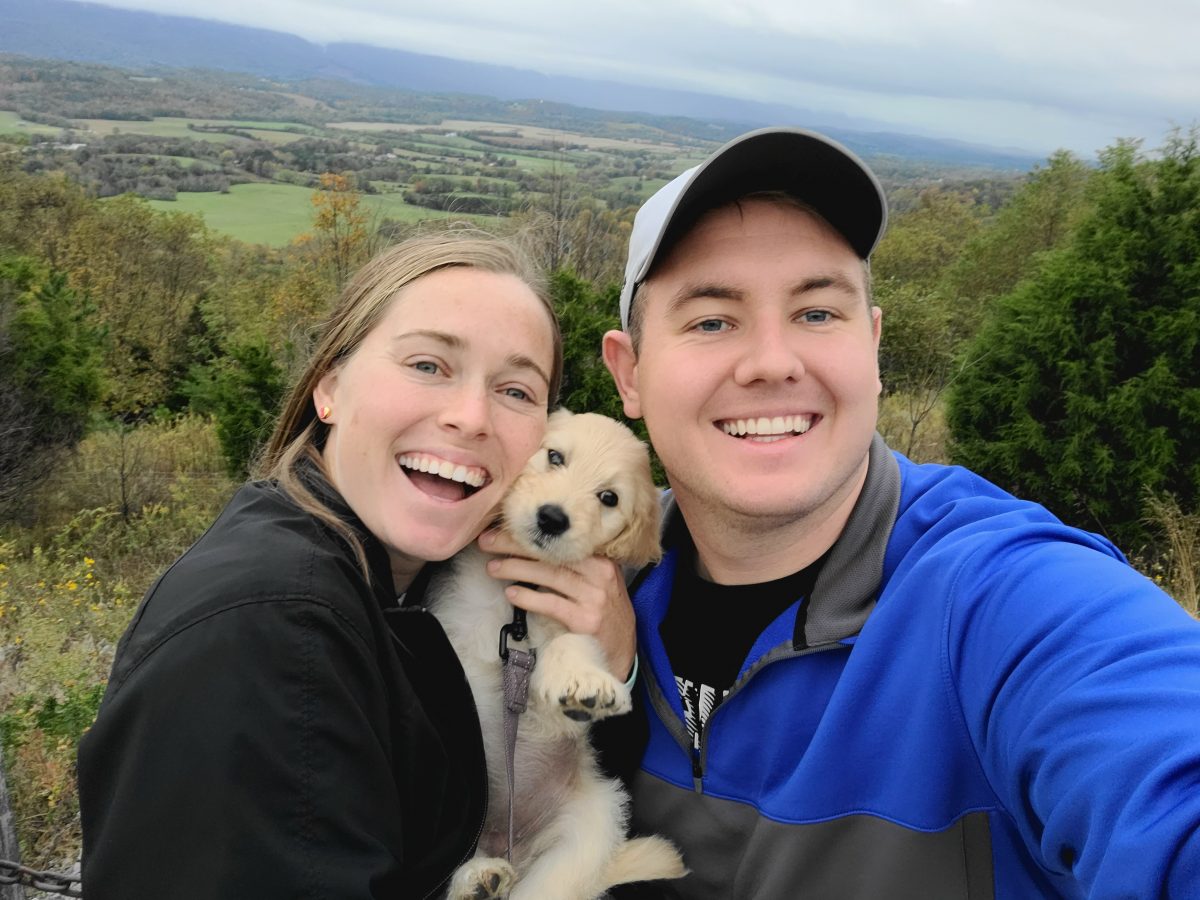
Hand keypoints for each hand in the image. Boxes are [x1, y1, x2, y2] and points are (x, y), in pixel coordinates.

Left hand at [478, 529, 635, 680]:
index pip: (561, 541)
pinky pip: (552, 604)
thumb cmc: (605, 616)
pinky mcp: (587, 620)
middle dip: (516, 545)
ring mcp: (595, 597)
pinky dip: (529, 598)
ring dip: (516, 568)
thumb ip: (575, 568)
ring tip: (493, 567)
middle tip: (487, 542)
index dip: (530, 533)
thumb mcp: (598, 585)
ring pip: (550, 574)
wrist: (622, 654)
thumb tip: (530, 552)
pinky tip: (512, 594)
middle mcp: (601, 574)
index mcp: (602, 560)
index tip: (502, 528)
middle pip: (553, 553)